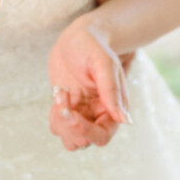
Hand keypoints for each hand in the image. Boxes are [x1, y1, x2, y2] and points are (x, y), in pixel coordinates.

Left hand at [47, 17, 130, 152]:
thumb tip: (125, 121)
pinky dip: (54, 117)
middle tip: (61, 99)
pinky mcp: (68, 110)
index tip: (69, 113)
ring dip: (60, 123)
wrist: (77, 38)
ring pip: (70, 139)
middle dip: (68, 126)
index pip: (102, 137)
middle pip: (83, 142)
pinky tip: (58, 94)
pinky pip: (58, 127)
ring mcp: (82, 114)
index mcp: (112, 108)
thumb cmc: (94, 47)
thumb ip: (112, 92)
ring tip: (61, 94)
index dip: (85, 132)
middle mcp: (98, 115)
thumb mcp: (104, 64)